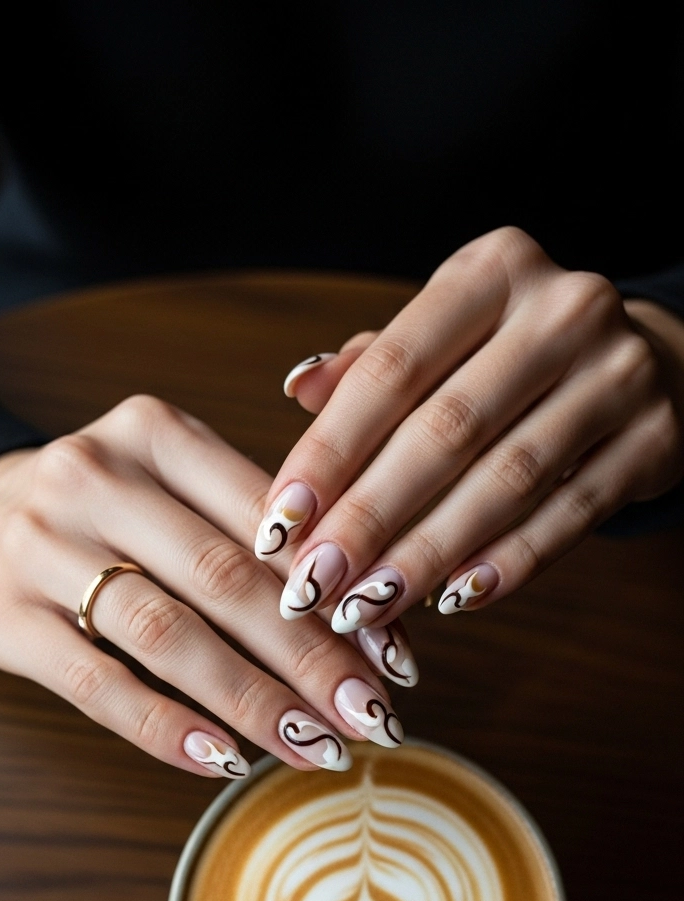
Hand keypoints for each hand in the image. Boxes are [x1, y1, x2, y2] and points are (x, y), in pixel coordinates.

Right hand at [0, 396, 408, 777]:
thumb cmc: (106, 512)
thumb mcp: (174, 485)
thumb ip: (258, 531)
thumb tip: (374, 621)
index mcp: (157, 433)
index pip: (266, 521)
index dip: (338, 595)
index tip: (396, 659)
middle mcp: (95, 476)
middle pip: (224, 579)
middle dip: (310, 660)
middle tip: (373, 718)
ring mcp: (43, 546)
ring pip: (167, 635)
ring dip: (252, 701)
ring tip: (315, 747)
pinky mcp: (5, 616)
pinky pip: (97, 684)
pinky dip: (166, 728)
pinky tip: (224, 761)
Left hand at [254, 227, 683, 629]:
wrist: (657, 362)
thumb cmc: (517, 356)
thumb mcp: (448, 337)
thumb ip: (375, 366)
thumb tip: (298, 387)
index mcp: (491, 270)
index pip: (391, 370)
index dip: (327, 454)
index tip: (276, 524)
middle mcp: (561, 309)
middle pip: (445, 431)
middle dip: (369, 519)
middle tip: (313, 585)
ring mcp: (619, 373)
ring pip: (508, 480)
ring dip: (428, 554)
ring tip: (368, 607)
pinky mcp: (655, 440)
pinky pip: (571, 515)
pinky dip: (509, 564)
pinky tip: (455, 600)